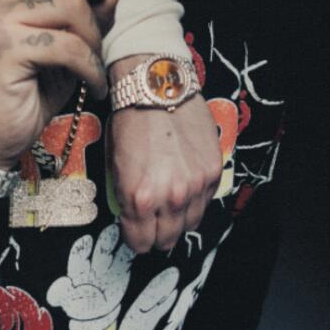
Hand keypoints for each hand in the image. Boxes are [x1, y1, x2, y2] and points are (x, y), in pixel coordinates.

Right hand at [0, 0, 119, 169]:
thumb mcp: (74, 42)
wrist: (6, 130)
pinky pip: (72, 45)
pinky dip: (90, 69)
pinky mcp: (10, 47)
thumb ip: (90, 11)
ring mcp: (3, 17)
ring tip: (84, 66)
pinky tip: (84, 84)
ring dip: (94, 42)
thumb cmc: (38, 83)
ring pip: (75, 7)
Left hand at [107, 71, 220, 252]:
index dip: (135, 240)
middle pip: (166, 240)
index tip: (134, 234)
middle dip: (156, 235)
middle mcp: (169, 197)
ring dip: (177, 220)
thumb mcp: (116, 163)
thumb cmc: (129, 119)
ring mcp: (195, 187)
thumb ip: (126, 196)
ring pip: (189, 225)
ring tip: (167, 206)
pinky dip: (194, 201)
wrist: (157, 87)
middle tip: (151, 226)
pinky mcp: (213, 173)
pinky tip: (183, 188)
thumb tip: (132, 216)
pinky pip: (204, 203)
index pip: (140, 242)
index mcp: (138, 197)